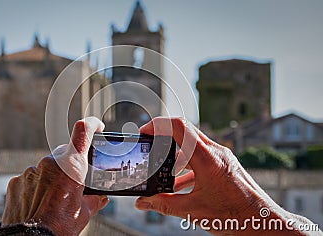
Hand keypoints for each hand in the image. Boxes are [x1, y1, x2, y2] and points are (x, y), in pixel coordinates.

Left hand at [1, 117, 108, 234]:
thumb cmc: (60, 227)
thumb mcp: (85, 212)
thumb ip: (95, 198)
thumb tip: (101, 197)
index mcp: (71, 166)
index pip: (83, 131)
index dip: (92, 124)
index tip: (96, 126)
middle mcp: (49, 162)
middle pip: (65, 153)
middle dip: (70, 164)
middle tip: (73, 184)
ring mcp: (30, 171)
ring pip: (46, 166)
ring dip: (52, 177)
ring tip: (54, 198)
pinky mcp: (16, 181)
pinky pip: (30, 177)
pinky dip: (36, 185)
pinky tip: (39, 201)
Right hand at [135, 117, 316, 234]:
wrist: (264, 223)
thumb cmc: (235, 216)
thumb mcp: (193, 210)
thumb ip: (164, 204)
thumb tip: (143, 203)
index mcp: (206, 158)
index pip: (178, 126)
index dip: (157, 125)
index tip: (144, 132)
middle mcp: (216, 152)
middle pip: (184, 131)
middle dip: (163, 138)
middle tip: (150, 147)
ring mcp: (222, 156)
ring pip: (192, 144)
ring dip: (175, 155)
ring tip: (163, 173)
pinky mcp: (225, 164)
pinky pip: (201, 157)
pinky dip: (187, 166)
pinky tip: (179, 184)